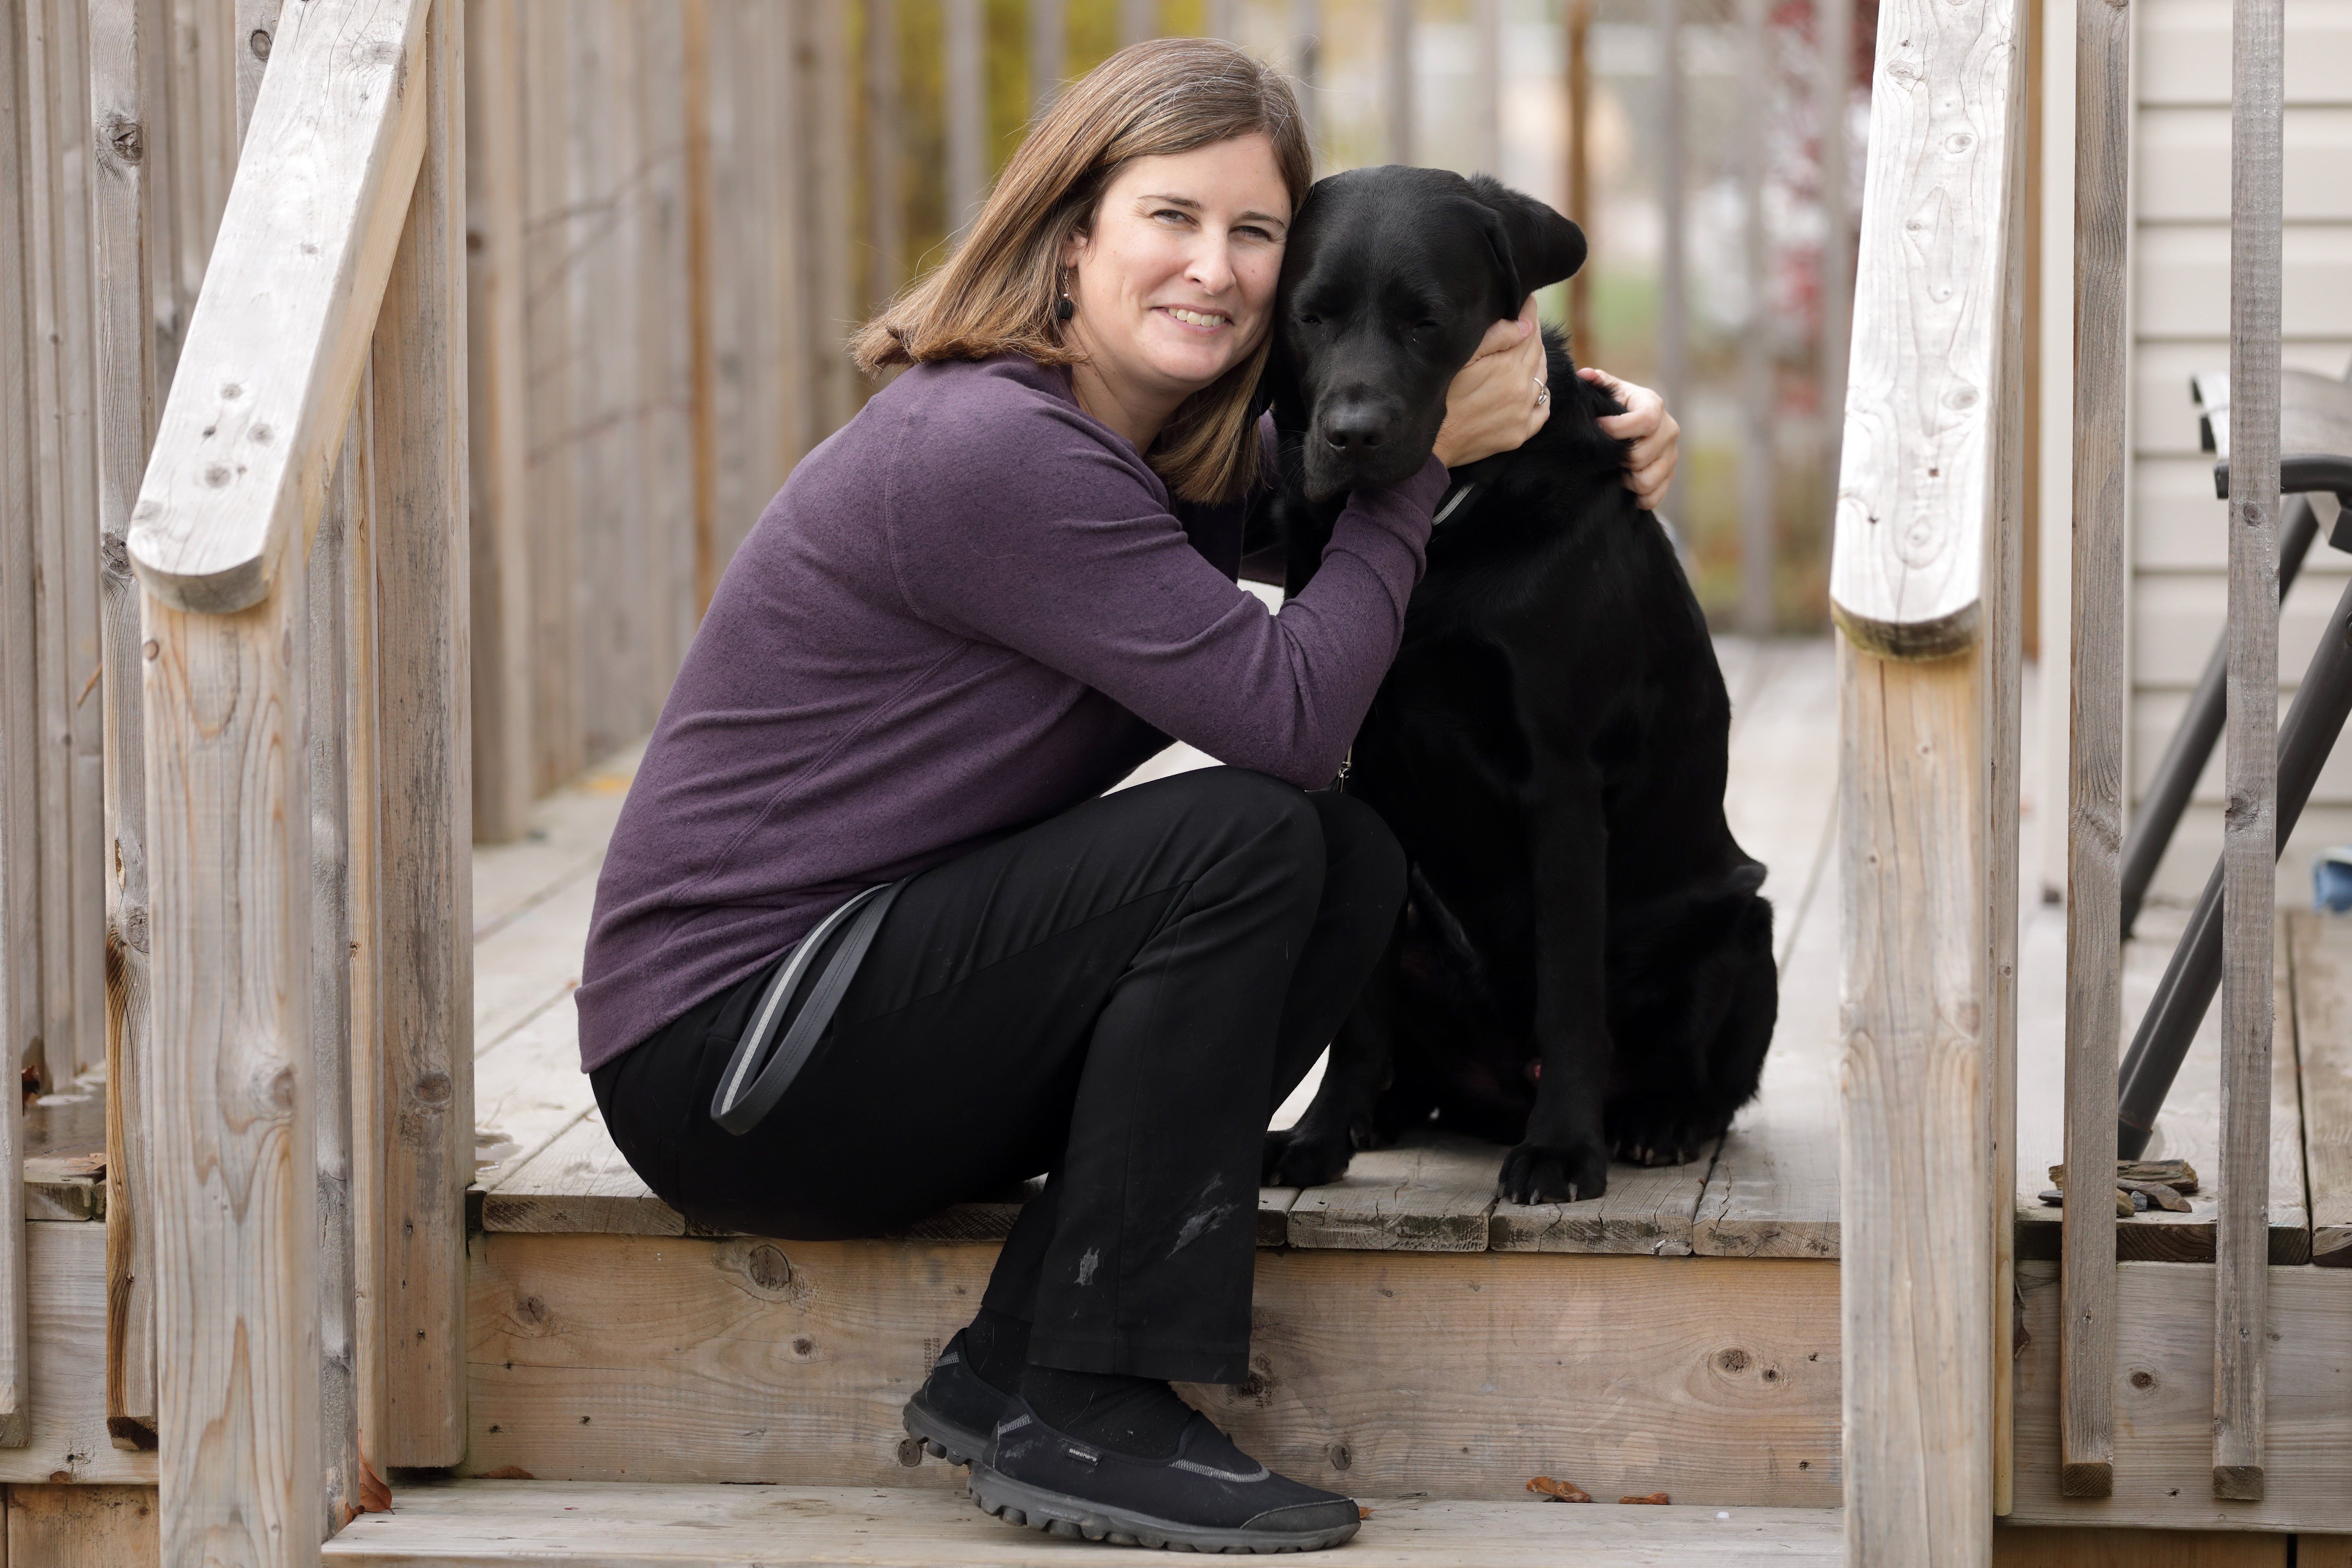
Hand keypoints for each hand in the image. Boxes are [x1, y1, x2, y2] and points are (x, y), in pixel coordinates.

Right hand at [1432, 295, 1549, 468]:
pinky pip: (1543, 409)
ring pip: (1542, 376)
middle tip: (1523, 320)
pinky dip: (1542, 394)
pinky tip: (1532, 387)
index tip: (1526, 299)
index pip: (1529, 329)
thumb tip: (1525, 323)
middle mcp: (1522, 388)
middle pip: (1537, 351)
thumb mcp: (1460, 358)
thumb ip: (1495, 337)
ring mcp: (1524, 413)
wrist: (1430, 445)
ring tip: (1525, 348)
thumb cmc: (1438, 396)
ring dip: (1536, 360)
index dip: (1528, 311)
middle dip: (1532, 333)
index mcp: (1509, 366)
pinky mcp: (1520, 433)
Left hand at [1578, 366, 1678, 510]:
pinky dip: (1637, 496)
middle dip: (1618, 458)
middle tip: (1607, 454)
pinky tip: (1627, 485)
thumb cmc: (1614, 409)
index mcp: (1653, 405)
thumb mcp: (1609, 393)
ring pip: (1646, 479)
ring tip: (1617, 468)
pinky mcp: (1670, 476)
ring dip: (1626, 478)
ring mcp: (1672, 455)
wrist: (1631, 429)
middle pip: (1641, 455)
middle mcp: (1669, 429)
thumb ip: (1599, 383)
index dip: (1618, 429)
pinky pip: (1654, 497)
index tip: (1599, 428)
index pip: (1645, 420)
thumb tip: (1585, 375)